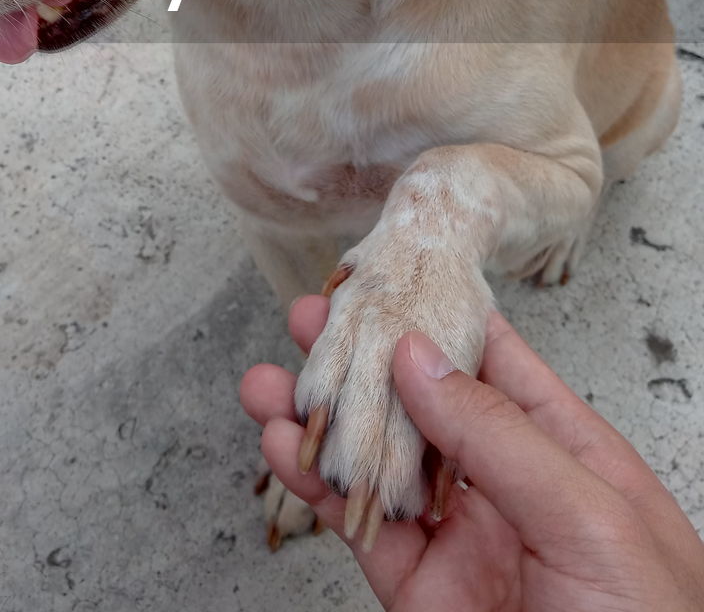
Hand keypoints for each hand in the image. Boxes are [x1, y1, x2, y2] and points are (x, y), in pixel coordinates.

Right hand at [241, 298, 703, 611]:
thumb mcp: (592, 520)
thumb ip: (501, 437)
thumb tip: (421, 356)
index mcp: (567, 452)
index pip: (492, 362)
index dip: (433, 316)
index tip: (381, 280)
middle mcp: (509, 488)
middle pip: (421, 405)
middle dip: (360, 362)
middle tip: (306, 322)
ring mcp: (463, 542)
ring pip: (379, 465)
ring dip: (322, 424)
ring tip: (267, 387)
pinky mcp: (424, 596)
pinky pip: (364, 531)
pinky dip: (320, 491)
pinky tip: (287, 454)